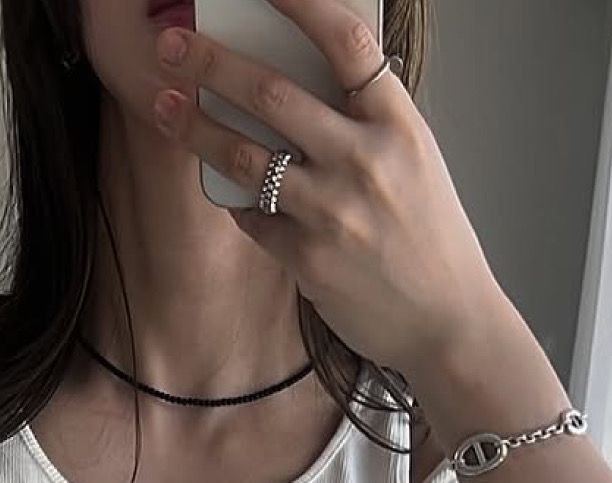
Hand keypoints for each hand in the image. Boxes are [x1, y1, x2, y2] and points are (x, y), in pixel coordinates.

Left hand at [152, 0, 504, 381]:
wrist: (447, 322)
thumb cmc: (430, 240)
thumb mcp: (415, 162)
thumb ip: (365, 123)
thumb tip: (298, 84)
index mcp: (398, 124)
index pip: (344, 41)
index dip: (298, 2)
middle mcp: (364, 160)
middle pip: (271, 92)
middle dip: (212, 63)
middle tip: (173, 47)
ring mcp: (333, 211)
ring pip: (245, 155)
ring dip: (195, 128)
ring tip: (165, 107)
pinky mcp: (308, 258)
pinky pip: (253, 216)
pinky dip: (237, 201)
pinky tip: (230, 192)